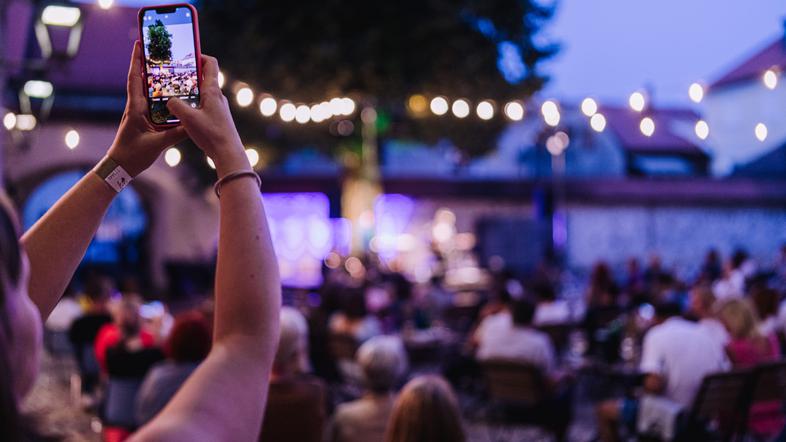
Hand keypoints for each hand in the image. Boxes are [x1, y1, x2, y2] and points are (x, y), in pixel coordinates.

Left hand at [106, 41, 186, 176]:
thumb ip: (175, 133)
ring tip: (165, 66)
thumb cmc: (133, 155)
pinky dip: (159, 93)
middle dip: (147, 63)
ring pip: (146, 90)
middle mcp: (136, 106)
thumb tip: (192, 123)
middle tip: (157, 50)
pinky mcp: (143, 120)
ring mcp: (138, 113)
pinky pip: (151, 102)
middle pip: (141, 79)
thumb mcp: (157, 144)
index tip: (140, 44)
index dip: (137, 61)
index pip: (136, 79)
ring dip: (153, 77)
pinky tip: (169, 92)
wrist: (120, 167)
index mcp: (136, 108)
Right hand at [166, 55, 248, 175]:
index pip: (210, 64)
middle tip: (172, 75)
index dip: (199, 55)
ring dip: (189, 91)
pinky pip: (203, 105)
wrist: (228, 153)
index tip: (186, 55)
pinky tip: (182, 112)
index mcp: (212, 91)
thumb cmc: (211, 134)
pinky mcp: (217, 118)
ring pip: (202, 93)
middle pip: (204, 78)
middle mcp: (218, 97)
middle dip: (188, 74)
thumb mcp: (188, 119)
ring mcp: (218, 107)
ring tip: (173, 94)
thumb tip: (169, 100)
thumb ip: (176, 106)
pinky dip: (192, 103)